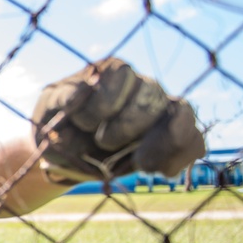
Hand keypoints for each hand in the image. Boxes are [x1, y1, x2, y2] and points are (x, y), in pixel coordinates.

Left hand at [32, 58, 205, 183]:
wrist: (67, 155)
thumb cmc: (57, 125)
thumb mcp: (49, 109)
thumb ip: (61, 99)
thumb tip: (79, 93)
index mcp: (111, 72)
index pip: (123, 74)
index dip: (105, 102)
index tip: (83, 123)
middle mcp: (141, 85)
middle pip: (152, 95)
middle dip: (128, 125)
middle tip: (104, 144)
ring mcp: (161, 111)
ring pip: (179, 113)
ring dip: (162, 142)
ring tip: (141, 164)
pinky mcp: (171, 137)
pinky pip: (194, 140)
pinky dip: (182, 156)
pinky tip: (162, 171)